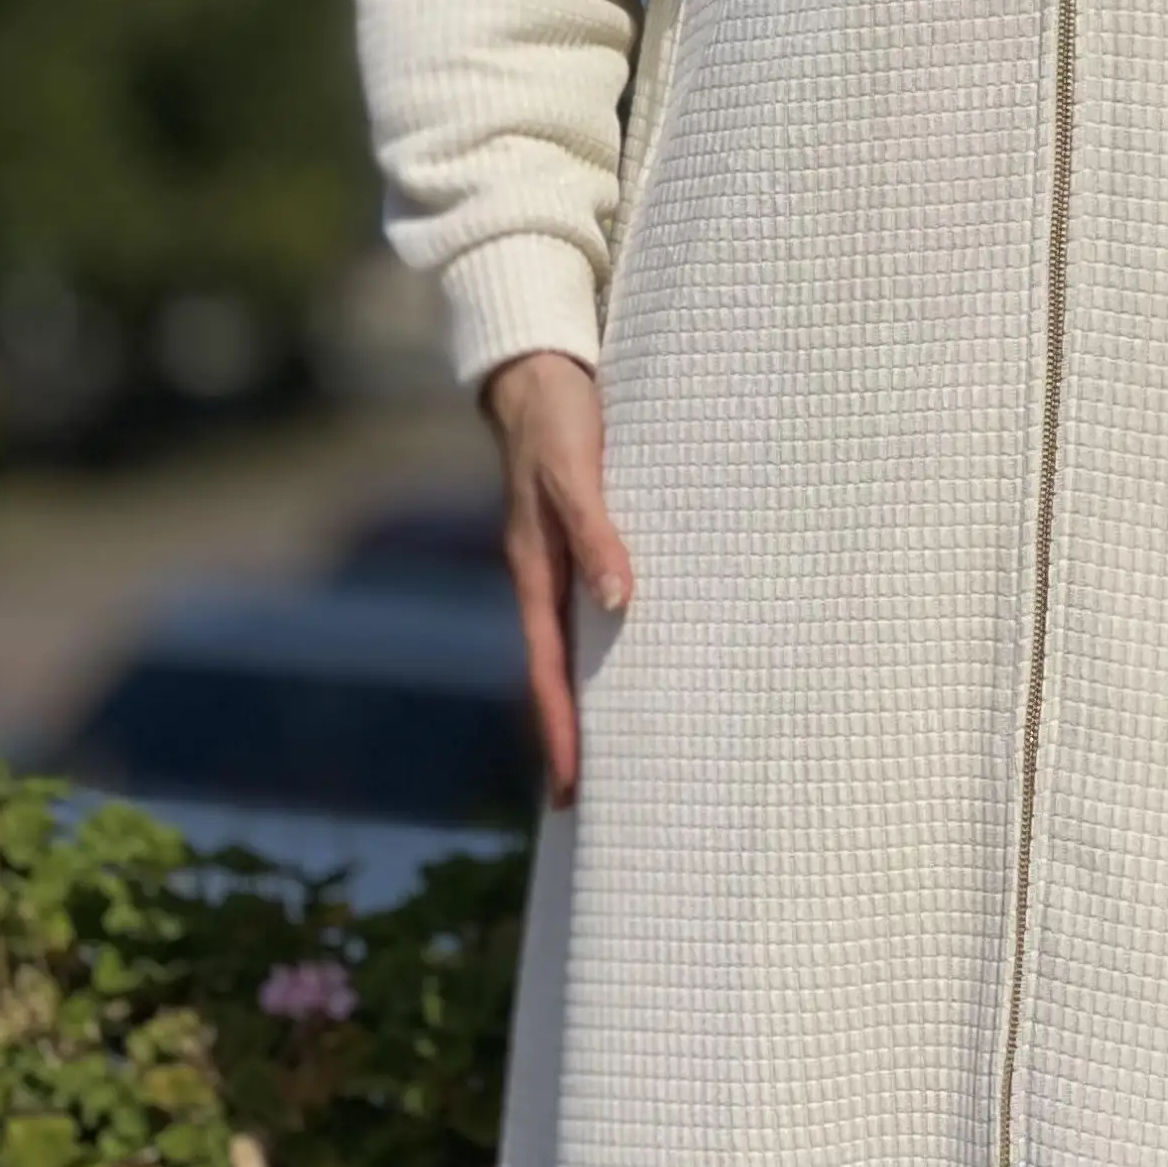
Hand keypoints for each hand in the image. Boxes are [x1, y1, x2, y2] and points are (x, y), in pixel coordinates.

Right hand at [482, 350, 632, 807]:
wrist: (541, 364)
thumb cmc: (559, 415)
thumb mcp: (575, 471)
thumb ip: (596, 532)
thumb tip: (618, 602)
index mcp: (536, 569)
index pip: (548, 670)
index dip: (560, 729)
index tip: (569, 788)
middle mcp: (545, 574)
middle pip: (556, 673)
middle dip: (569, 735)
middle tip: (586, 802)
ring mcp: (560, 559)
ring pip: (573, 646)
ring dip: (589, 699)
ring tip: (615, 754)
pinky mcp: (581, 537)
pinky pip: (590, 609)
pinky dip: (605, 649)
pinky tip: (632, 663)